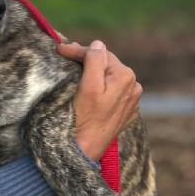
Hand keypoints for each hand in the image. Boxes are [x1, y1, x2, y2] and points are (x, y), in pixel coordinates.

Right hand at [58, 40, 142, 161]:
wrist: (86, 151)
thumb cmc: (85, 119)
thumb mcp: (88, 86)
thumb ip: (95, 61)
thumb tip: (98, 44)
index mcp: (126, 77)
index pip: (100, 54)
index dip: (78, 50)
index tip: (60, 48)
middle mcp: (134, 87)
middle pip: (106, 65)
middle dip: (87, 60)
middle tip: (66, 55)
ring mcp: (131, 101)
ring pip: (109, 78)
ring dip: (94, 72)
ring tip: (76, 70)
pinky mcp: (125, 112)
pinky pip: (112, 92)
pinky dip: (100, 87)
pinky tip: (88, 89)